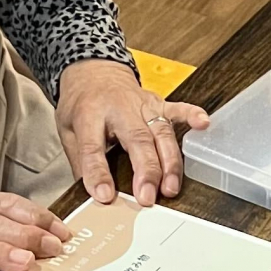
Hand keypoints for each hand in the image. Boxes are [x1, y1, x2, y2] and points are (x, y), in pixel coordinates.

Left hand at [56, 58, 209, 205]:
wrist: (93, 71)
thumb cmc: (82, 104)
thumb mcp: (67, 131)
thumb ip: (80, 161)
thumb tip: (94, 194)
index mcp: (89, 114)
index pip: (93, 146)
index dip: (99, 173)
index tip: (105, 195)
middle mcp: (120, 108)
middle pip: (136, 140)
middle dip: (145, 171)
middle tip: (147, 198)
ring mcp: (142, 105)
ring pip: (160, 133)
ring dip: (169, 162)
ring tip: (170, 188)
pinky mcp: (158, 103)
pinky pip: (177, 109)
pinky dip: (191, 115)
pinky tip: (203, 124)